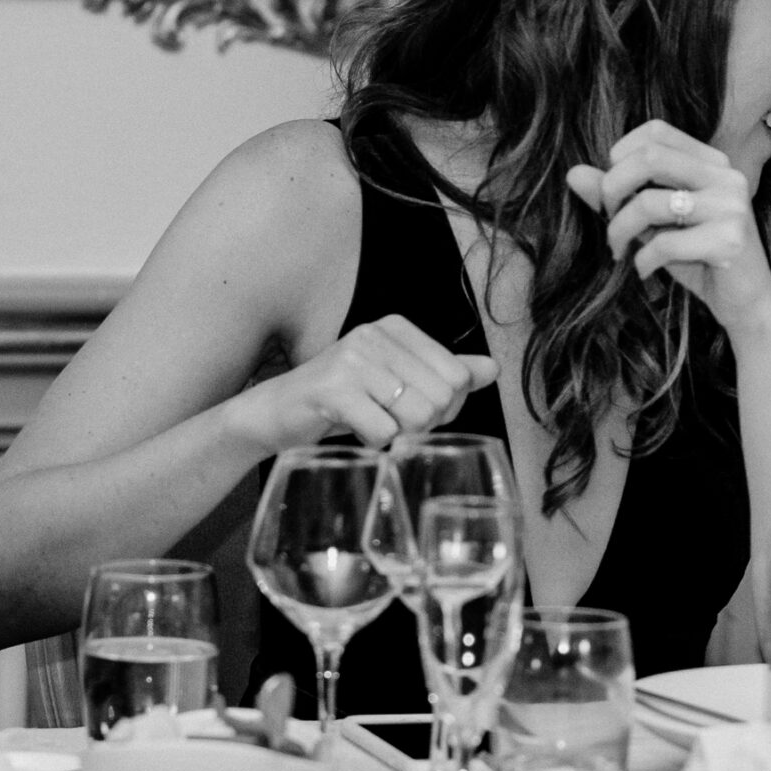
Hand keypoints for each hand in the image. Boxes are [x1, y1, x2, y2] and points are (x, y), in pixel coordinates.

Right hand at [224, 315, 494, 453]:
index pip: (458, 377)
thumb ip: (445, 373)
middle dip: (422, 424)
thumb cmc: (343, 399)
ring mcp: (352, 358)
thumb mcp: (397, 381)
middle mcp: (376, 334)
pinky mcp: (333, 389)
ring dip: (398, 434)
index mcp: (397, 328)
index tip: (411, 408)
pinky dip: (374, 443)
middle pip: (441, 398)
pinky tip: (353, 429)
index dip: (444, 408)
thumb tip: (493, 369)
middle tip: (389, 420)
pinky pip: (383, 432)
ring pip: (416, 416)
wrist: (277, 413)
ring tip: (370, 422)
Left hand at [565, 120, 770, 334]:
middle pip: (649, 157)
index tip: (613, 191)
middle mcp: (726, 176)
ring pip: (650, 202)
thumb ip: (619, 196)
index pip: (655, 132)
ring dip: (619, 231)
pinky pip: (665, 243)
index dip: (620, 156)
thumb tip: (573, 173)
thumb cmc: (698, 258)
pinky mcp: (730, 241)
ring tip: (619, 250)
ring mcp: (731, 207)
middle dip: (613, 189)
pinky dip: (642, 260)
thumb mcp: (653, 223)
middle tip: (607, 218)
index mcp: (712, 162)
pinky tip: (643, 270)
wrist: (745, 303)